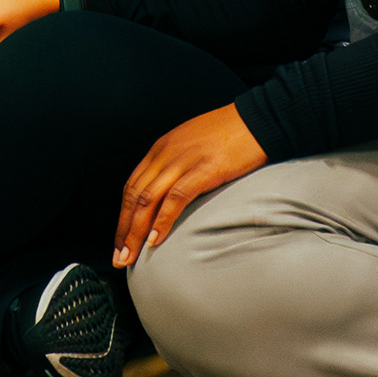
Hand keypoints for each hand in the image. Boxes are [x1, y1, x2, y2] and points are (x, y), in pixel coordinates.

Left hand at [112, 107, 268, 267]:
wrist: (258, 119)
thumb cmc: (229, 135)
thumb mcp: (192, 147)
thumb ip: (177, 168)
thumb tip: (169, 197)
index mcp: (161, 149)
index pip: (132, 187)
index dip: (123, 216)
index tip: (120, 241)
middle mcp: (165, 154)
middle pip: (134, 196)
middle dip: (124, 229)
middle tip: (119, 258)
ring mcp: (183, 161)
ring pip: (148, 199)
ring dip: (136, 231)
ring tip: (131, 256)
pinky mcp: (203, 169)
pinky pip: (176, 197)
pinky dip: (162, 219)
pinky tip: (156, 239)